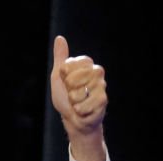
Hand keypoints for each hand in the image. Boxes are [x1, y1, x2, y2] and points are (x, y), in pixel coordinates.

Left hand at [50, 35, 107, 160]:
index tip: (66, 81)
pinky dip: (79, 110)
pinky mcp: (103, 100)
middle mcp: (96, 72)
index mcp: (86, 65)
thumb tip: (60, 38)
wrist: (73, 120)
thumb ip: (61, 58)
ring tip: (77, 102)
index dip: (65, 75)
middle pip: (76, 76)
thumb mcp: (58, 77)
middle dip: (69, 88)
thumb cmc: (65, 99)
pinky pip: (85, 103)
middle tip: (72, 94)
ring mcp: (101, 86)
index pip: (72, 63)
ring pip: (80, 90)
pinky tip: (82, 111)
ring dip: (74, 100)